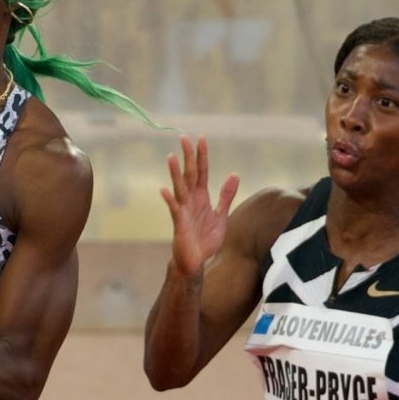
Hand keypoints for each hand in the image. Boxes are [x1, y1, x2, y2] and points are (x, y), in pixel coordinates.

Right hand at [157, 135, 237, 280]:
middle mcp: (191, 200)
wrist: (196, 262)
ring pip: (179, 187)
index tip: (201, 139)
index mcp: (201, 197)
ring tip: (171, 157)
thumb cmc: (206, 240)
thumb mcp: (221, 215)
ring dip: (175, 173)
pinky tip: (164, 190)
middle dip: (188, 156)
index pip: (202, 172)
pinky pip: (173, 209)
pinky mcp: (179, 223)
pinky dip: (169, 199)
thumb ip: (226, 195)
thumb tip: (234, 174)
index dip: (202, 156)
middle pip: (190, 174)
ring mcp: (183, 210)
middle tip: (184, 137)